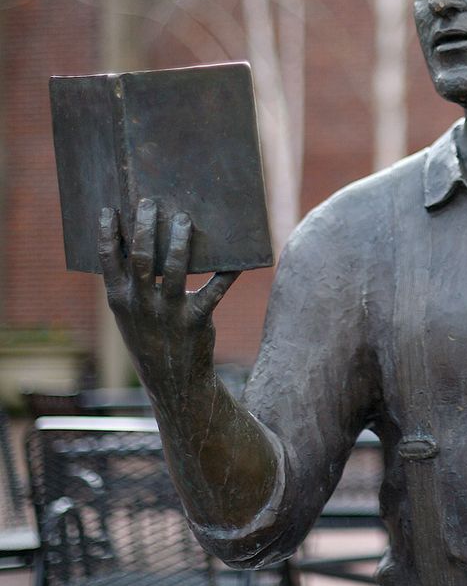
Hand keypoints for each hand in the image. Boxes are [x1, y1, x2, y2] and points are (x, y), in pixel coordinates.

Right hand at [98, 198, 239, 403]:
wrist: (173, 382)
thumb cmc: (151, 338)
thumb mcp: (131, 314)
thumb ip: (132, 284)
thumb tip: (144, 242)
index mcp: (119, 299)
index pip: (107, 261)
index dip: (107, 234)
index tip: (110, 209)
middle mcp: (140, 304)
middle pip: (142, 258)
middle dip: (146, 228)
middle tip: (151, 203)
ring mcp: (168, 313)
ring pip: (175, 270)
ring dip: (181, 242)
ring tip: (184, 219)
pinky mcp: (196, 321)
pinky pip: (214, 291)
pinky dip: (227, 272)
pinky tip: (239, 259)